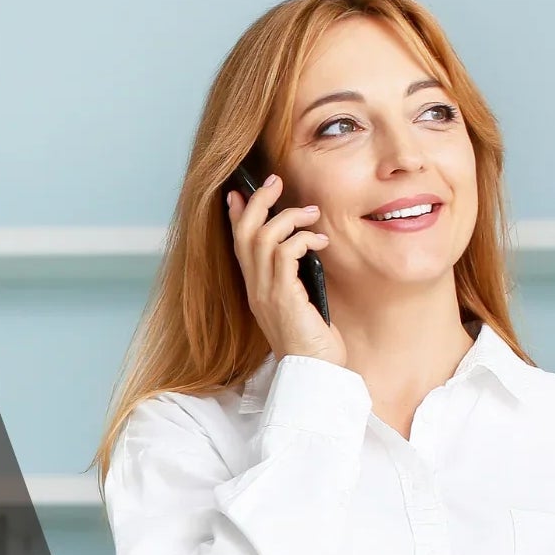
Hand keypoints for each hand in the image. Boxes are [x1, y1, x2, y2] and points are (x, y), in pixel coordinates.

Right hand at [225, 174, 343, 367]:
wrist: (313, 372)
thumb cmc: (313, 341)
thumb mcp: (300, 302)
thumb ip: (294, 278)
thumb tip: (304, 249)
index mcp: (256, 288)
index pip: (238, 244)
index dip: (235, 215)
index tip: (238, 192)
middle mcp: (255, 288)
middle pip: (245, 233)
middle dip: (258, 201)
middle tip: (276, 182)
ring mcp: (266, 292)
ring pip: (264, 237)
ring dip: (289, 216)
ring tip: (312, 213)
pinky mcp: (284, 296)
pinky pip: (286, 253)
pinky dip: (302, 238)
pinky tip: (319, 241)